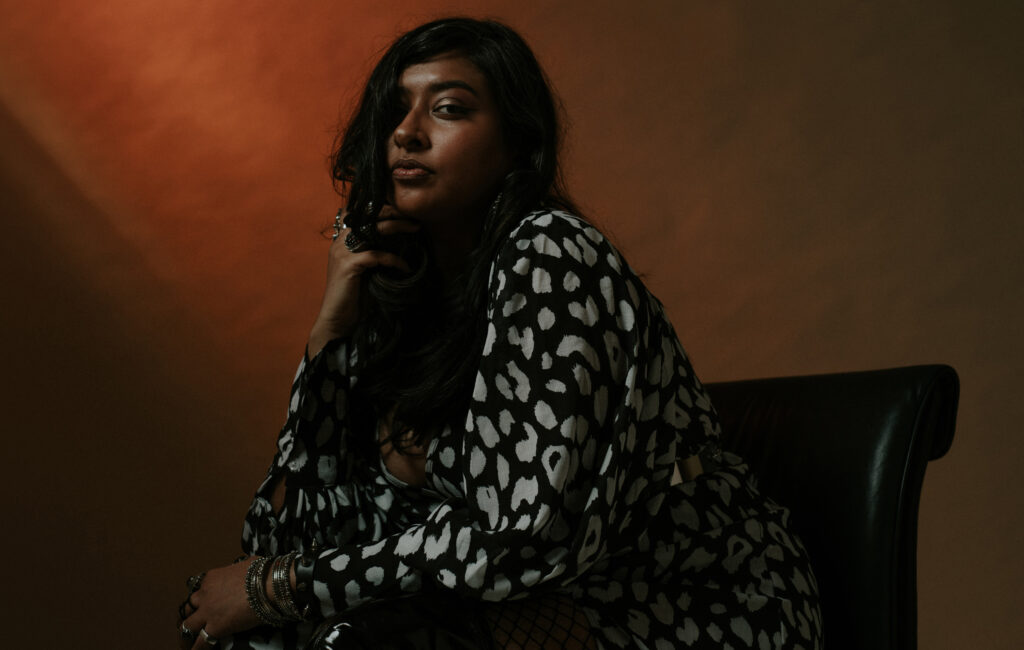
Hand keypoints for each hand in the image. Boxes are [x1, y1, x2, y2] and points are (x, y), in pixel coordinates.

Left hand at [180, 559, 260, 648]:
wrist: (269, 585)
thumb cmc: (262, 573)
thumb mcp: (247, 565)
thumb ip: (241, 568)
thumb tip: (248, 567)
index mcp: (212, 578)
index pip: (201, 588)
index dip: (205, 596)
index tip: (210, 600)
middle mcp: (205, 594)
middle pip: (189, 606)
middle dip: (192, 613)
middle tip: (197, 619)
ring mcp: (208, 612)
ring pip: (187, 625)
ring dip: (190, 631)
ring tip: (190, 638)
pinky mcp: (215, 628)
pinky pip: (200, 643)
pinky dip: (197, 648)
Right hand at [308, 205, 419, 356]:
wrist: (338, 321)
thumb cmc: (354, 298)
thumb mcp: (366, 271)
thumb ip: (375, 254)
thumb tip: (401, 243)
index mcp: (342, 241)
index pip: (360, 214)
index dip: (381, 209)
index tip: (404, 211)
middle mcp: (340, 242)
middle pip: (367, 216)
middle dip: (392, 212)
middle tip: (413, 216)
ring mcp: (342, 253)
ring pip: (372, 229)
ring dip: (396, 226)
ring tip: (415, 228)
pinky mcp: (348, 266)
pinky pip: (376, 255)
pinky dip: (394, 259)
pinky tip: (406, 267)